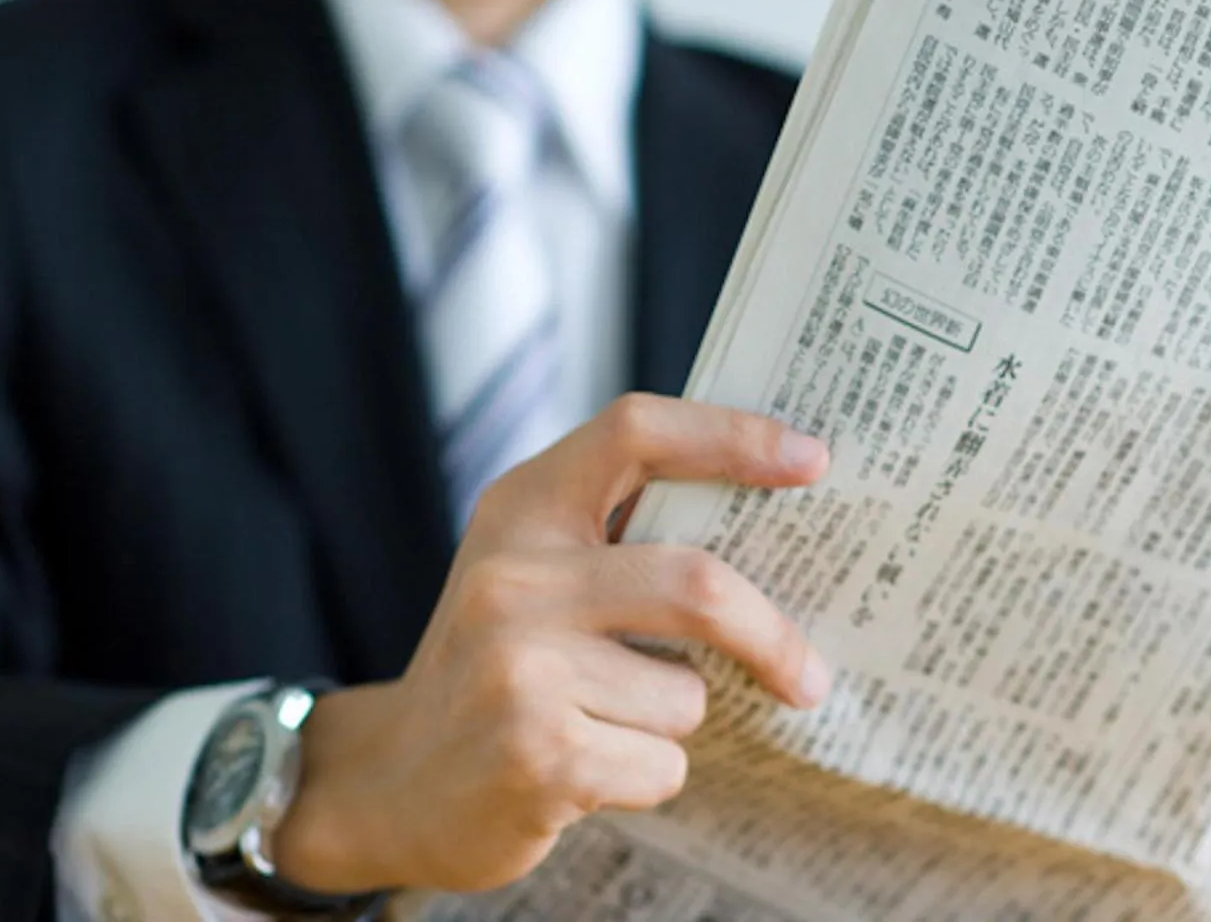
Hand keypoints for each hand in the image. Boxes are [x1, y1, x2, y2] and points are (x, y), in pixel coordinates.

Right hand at [271, 394, 831, 894]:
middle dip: (771, 636)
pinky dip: (646, 774)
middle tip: (809, 675)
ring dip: (672, 719)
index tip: (811, 459)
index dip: (732, 435)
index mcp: (522, 508)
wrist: (400, 779)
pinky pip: (662, 763)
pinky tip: (582, 769)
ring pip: (687, 693)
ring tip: (602, 721)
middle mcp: (513, 576)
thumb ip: (622, 542)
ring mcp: (520, 665)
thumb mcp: (533, 573)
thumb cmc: (497, 664)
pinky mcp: (539, 753)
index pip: (636, 432)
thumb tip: (768, 532)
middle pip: (696, 583)